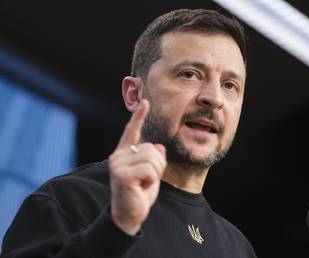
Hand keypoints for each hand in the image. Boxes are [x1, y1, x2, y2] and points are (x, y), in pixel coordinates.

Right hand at [108, 99, 166, 234]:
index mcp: (124, 154)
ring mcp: (118, 165)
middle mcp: (118, 156)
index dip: (139, 117)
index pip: (131, 132)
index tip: (145, 102)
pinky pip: (150, 170)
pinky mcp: (122, 175)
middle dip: (157, 166)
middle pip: (152, 149)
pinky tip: (141, 188)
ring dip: (154, 174)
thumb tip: (158, 148)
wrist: (129, 215)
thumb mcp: (150, 174)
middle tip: (146, 180)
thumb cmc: (139, 194)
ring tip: (143, 184)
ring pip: (152, 158)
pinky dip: (151, 181)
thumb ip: (153, 160)